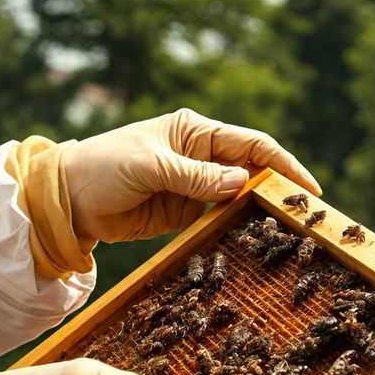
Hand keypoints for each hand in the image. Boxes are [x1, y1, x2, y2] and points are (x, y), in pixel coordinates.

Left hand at [59, 107, 318, 241]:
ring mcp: (193, 185)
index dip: (282, 164)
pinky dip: (236, 228)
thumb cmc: (103, 168)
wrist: (66, 200)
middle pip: (251, 171)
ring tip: (288, 233)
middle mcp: (199, 155)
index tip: (308, 189)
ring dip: (259, 211)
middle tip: (307, 217)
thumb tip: (243, 181)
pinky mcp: (183, 213)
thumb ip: (194, 176)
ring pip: (238, 197)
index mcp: (193, 131)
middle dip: (278, 189)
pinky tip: (254, 242)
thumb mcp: (149, 167)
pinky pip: (218, 219)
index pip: (250, 144)